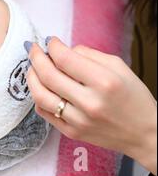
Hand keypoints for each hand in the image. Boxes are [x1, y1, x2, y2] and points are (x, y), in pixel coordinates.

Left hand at [26, 37, 156, 174]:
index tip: (50, 41)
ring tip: (32, 67)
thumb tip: (62, 49)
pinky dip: (38, 97)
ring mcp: (79, 121)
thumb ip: (88, 54)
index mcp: (104, 82)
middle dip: (36, 58)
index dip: (52, 46)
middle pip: (48, 76)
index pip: (65, 59)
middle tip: (33, 49)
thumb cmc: (133, 97)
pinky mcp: (72, 133)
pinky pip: (44, 112)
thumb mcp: (119, 67)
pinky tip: (42, 87)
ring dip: (31, 77)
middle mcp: (90, 103)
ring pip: (40, 95)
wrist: (145, 134)